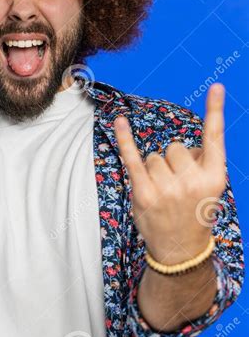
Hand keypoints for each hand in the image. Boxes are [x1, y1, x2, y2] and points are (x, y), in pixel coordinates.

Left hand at [113, 83, 225, 264]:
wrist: (180, 250)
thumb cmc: (194, 212)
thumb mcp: (209, 189)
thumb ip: (198, 163)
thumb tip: (178, 148)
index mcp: (215, 177)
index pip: (215, 137)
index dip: (216, 110)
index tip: (217, 86)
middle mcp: (192, 181)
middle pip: (175, 147)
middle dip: (173, 161)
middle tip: (178, 187)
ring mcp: (166, 188)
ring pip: (155, 156)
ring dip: (156, 170)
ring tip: (164, 193)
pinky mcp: (144, 193)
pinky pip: (132, 157)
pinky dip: (124, 138)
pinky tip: (119, 121)